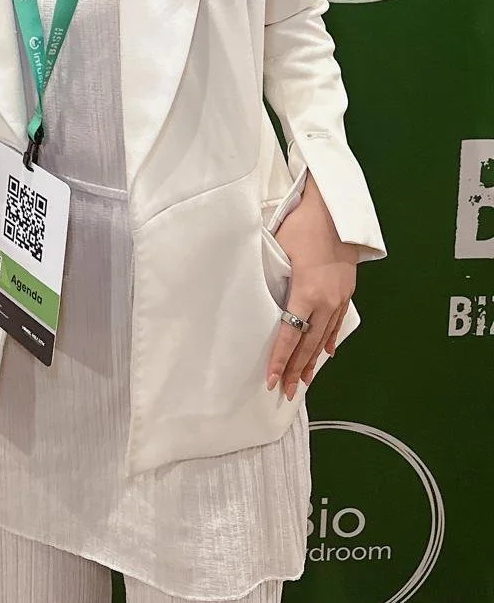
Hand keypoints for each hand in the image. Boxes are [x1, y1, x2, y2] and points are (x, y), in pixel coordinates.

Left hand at [266, 177, 359, 399]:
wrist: (337, 211)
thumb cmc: (302, 225)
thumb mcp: (278, 248)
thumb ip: (270, 276)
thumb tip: (256, 293)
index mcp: (306, 292)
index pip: (290, 334)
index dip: (280, 359)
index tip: (272, 379)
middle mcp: (326, 301)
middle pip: (308, 344)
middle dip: (296, 369)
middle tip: (285, 391)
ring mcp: (339, 297)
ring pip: (324, 337)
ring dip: (313, 360)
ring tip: (304, 381)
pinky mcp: (347, 291)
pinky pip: (337, 322)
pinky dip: (329, 339)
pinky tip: (326, 351)